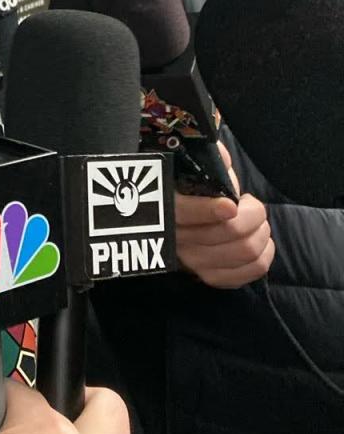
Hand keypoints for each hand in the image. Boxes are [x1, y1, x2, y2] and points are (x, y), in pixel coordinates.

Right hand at [175, 143, 273, 286]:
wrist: (178, 223)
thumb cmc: (189, 189)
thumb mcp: (191, 168)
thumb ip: (208, 158)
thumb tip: (223, 156)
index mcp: (168, 207)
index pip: (185, 213)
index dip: (210, 210)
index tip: (231, 205)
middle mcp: (178, 239)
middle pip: (229, 233)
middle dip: (253, 214)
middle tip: (251, 205)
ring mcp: (195, 262)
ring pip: (245, 252)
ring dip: (262, 233)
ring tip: (257, 222)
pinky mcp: (212, 277)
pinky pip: (251, 271)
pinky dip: (265, 255)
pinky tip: (261, 242)